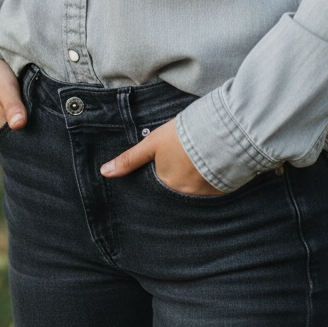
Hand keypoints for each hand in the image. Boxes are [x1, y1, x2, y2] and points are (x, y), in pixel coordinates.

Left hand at [100, 118, 222, 195]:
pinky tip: (212, 167)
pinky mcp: (223, 190)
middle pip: (176, 191)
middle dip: (178, 181)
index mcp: (166, 185)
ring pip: (194, 191)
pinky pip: (213, 190)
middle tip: (183, 164)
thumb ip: (129, 159)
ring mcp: (205, 195)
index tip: (167, 168)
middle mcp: (184, 195)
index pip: (158, 189)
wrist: (222, 130)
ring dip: (194, 181)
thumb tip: (104, 173)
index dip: (161, 179)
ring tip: (198, 164)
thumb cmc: (183, 134)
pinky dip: (210, 181)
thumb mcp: (152, 143)